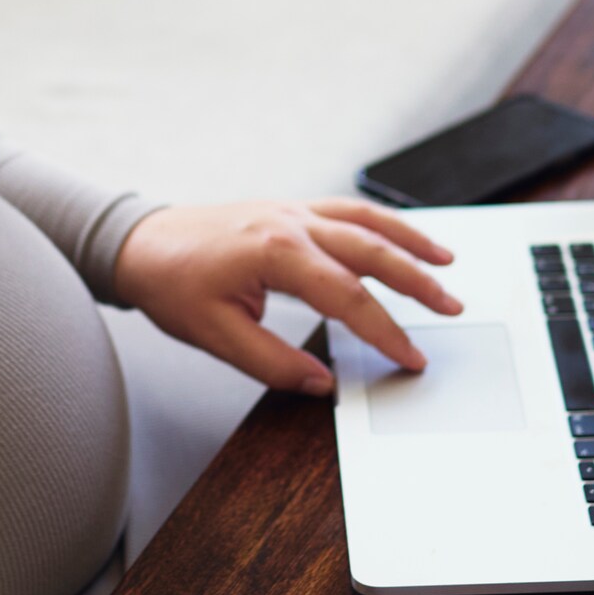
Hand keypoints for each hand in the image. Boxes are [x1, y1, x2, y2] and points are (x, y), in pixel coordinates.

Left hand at [110, 200, 458, 393]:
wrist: (141, 244)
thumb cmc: (172, 284)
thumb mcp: (216, 336)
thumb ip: (273, 363)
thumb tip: (324, 384)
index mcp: (275, 253)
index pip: (348, 298)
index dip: (385, 332)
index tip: (411, 358)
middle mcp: (291, 223)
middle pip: (371, 251)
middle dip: (417, 282)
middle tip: (452, 308)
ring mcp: (292, 211)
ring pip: (366, 222)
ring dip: (410, 242)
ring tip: (446, 264)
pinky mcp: (289, 210)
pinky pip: (347, 211)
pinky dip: (381, 224)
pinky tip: (401, 239)